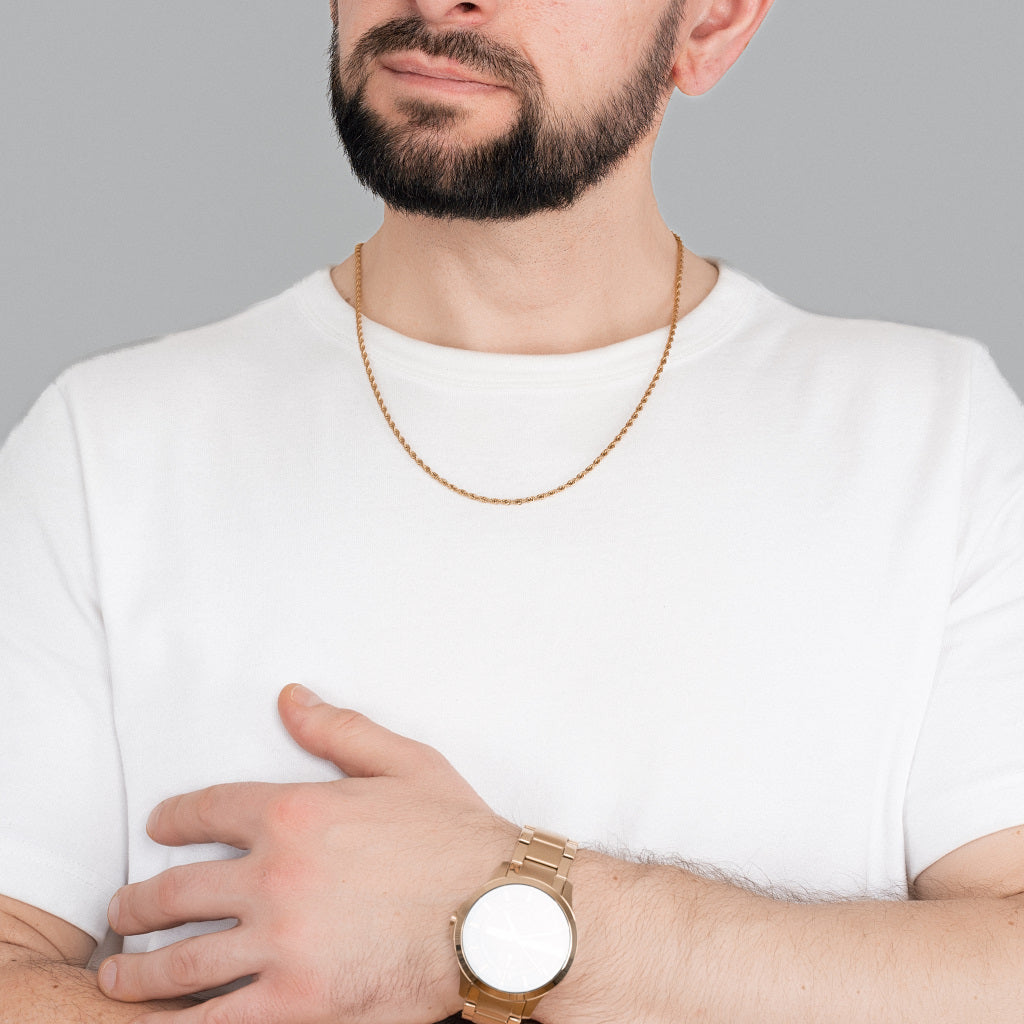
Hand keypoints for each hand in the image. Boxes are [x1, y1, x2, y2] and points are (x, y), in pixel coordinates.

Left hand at [98, 684, 519, 1023]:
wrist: (498, 911)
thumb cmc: (456, 836)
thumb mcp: (404, 763)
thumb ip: (338, 729)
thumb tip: (289, 697)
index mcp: (296, 812)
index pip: (207, 810)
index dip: (171, 818)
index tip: (155, 828)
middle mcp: (274, 875)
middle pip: (177, 890)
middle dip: (137, 904)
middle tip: (120, 913)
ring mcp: (281, 942)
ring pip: (181, 961)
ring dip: (137, 969)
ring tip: (117, 973)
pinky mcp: (298, 1002)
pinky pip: (216, 1020)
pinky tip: (160, 1022)